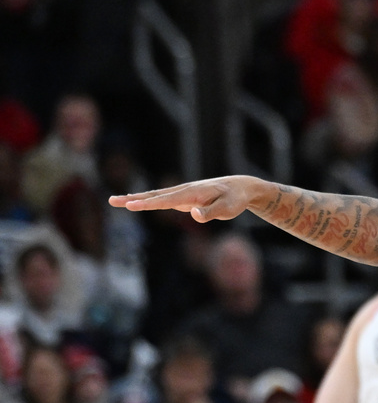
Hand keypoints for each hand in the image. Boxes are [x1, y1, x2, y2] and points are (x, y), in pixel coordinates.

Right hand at [108, 175, 258, 222]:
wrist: (241, 187)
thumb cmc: (235, 199)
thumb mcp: (228, 208)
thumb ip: (211, 212)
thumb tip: (194, 214)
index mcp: (192, 193)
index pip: (166, 200)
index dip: (148, 204)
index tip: (131, 205)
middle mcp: (184, 191)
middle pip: (155, 196)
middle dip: (133, 199)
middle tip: (112, 201)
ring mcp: (183, 193)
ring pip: (156, 196)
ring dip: (136, 198)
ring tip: (116, 201)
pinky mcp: (184, 197)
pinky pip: (162, 198)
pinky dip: (147, 199)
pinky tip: (136, 201)